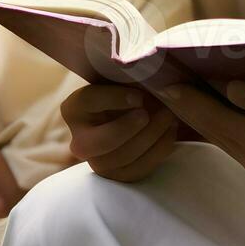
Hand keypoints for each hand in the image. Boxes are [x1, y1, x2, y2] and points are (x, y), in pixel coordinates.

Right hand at [63, 84, 179, 182]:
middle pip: (99, 141)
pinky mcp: (119, 176)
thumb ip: (127, 74)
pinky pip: (138, 169)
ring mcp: (98, 163)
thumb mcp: (123, 79)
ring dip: (150, 136)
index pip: (88, 102)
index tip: (138, 96)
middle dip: (127, 128)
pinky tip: (170, 131)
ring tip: (168, 116)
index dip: (114, 99)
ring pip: (122, 157)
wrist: (136, 113)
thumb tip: (141, 69)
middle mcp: (79, 140)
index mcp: (74, 109)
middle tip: (148, 113)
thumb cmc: (128, 89)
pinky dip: (159, 150)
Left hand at [151, 81, 244, 183]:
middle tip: (161, 89)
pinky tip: (211, 117)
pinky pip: (231, 145)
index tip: (165, 84)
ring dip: (198, 119)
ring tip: (179, 99)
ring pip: (218, 139)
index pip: (212, 117)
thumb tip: (227, 89)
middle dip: (184, 109)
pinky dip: (216, 128)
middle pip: (209, 130)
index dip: (188, 100)